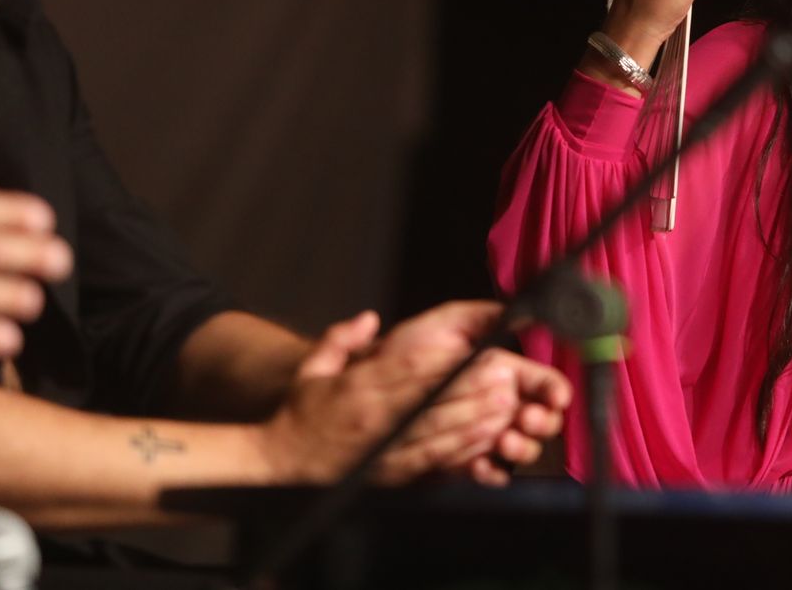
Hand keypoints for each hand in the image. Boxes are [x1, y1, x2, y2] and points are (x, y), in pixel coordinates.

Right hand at [261, 301, 570, 486]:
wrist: (285, 461)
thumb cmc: (303, 411)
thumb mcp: (312, 367)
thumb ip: (340, 339)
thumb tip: (369, 319)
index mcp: (358, 389)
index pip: (403, 369)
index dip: (440, 359)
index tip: (469, 348)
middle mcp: (375, 418)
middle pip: (429, 401)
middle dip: (469, 389)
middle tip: (505, 376)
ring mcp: (385, 446)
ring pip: (437, 432)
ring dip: (474, 419)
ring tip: (507, 406)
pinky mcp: (392, 471)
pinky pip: (432, 460)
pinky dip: (460, 450)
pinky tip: (485, 440)